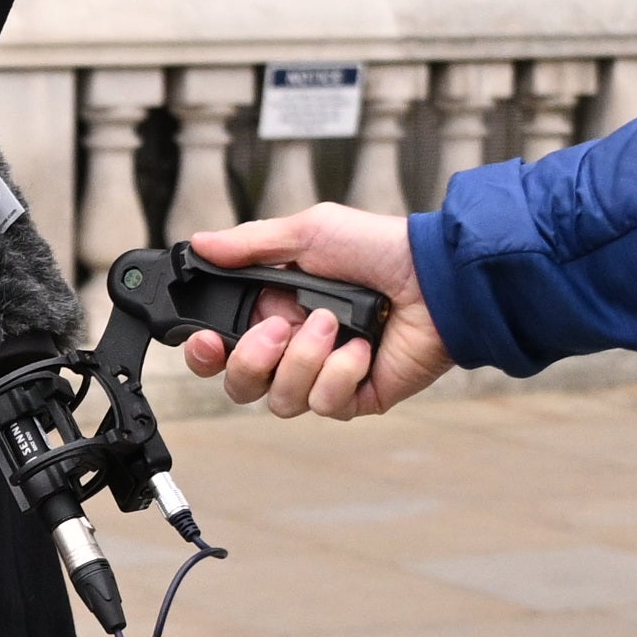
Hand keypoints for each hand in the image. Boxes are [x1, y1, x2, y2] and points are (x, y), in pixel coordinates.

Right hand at [176, 206, 450, 421]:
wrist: (436, 279)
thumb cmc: (380, 249)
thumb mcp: (308, 232)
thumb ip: (249, 245)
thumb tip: (200, 244)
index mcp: (275, 308)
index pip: (222, 346)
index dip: (206, 352)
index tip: (205, 340)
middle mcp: (294, 346)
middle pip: (242, 383)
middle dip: (251, 360)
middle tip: (278, 329)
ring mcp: (324, 375)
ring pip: (279, 399)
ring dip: (304, 359)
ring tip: (334, 324)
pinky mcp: (354, 397)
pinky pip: (324, 403)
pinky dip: (341, 372)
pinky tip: (363, 348)